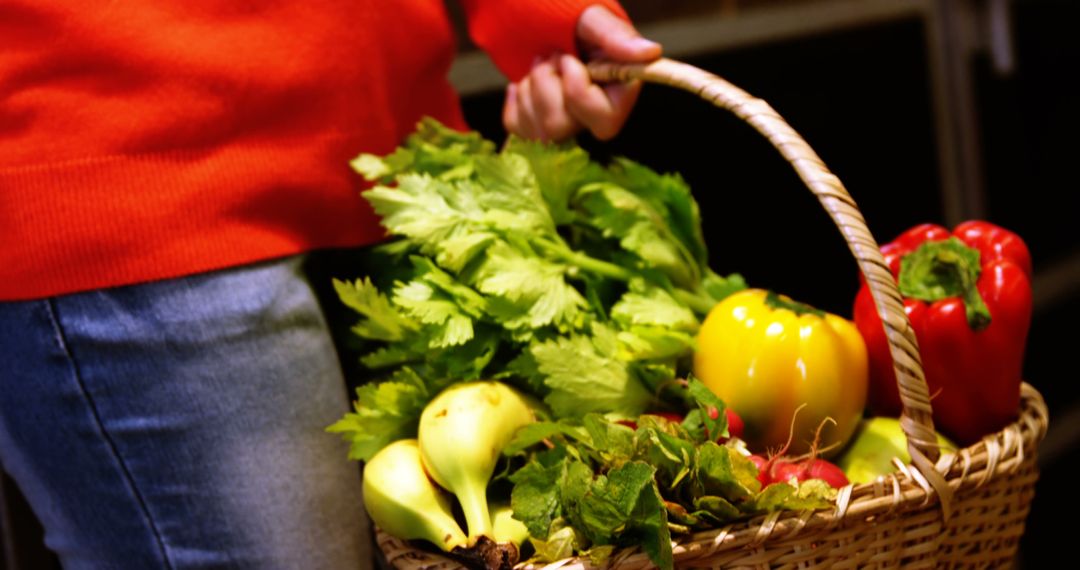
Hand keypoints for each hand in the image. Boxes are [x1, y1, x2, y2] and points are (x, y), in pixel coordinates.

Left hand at [503, 6, 660, 141]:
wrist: (536, 12)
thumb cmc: (568, 11)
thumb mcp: (590, 16)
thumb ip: (615, 36)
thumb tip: (652, 53)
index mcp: (618, 88)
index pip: (605, 121)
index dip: (578, 94)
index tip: (569, 60)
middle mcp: (594, 112)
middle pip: (563, 128)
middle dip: (546, 86)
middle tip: (551, 54)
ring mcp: (566, 121)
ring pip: (541, 131)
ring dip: (531, 88)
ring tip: (538, 61)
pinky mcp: (538, 124)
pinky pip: (520, 129)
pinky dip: (517, 100)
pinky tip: (525, 80)